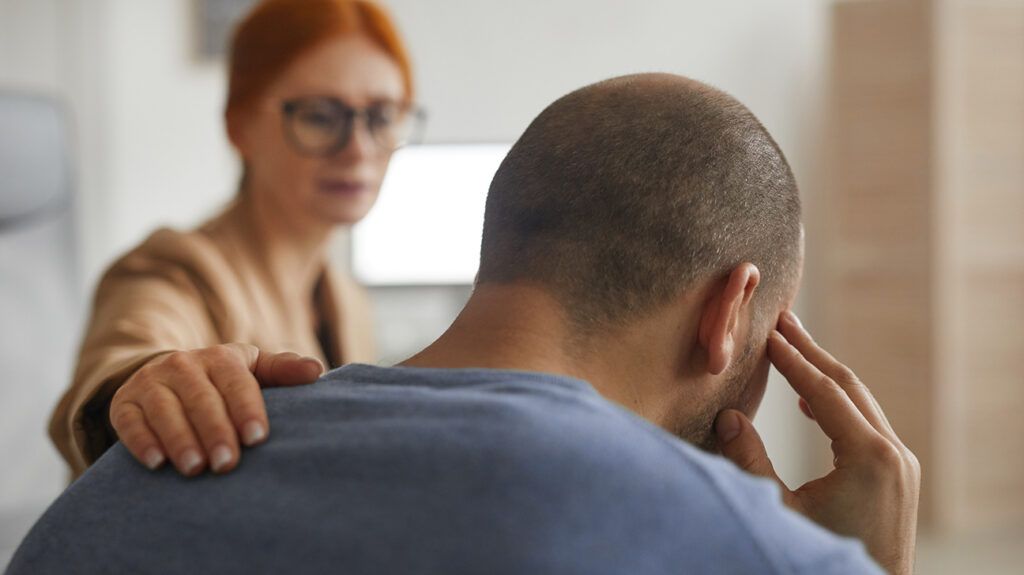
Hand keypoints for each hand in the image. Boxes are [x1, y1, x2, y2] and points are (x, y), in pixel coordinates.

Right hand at [109, 344, 323, 475]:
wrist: (166, 377)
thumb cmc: (223, 381)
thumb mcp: (252, 371)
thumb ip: (282, 371)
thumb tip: (317, 371)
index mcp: (219, 357)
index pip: (236, 381)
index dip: (246, 408)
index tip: (258, 437)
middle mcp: (182, 365)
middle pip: (200, 398)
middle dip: (215, 431)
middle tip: (227, 464)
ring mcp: (150, 383)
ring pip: (164, 409)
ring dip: (179, 439)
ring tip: (195, 468)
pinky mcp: (124, 404)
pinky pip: (129, 422)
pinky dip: (141, 442)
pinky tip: (157, 463)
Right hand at [715, 311, 919, 574]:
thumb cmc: (818, 559)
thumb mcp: (779, 511)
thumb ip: (751, 462)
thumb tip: (728, 415)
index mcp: (869, 456)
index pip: (822, 391)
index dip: (791, 359)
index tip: (766, 332)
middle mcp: (893, 453)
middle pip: (847, 386)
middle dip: (811, 351)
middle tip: (782, 319)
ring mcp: (901, 465)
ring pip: (860, 402)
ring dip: (824, 373)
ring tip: (793, 347)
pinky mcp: (898, 476)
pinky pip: (868, 423)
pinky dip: (838, 402)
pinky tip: (811, 400)